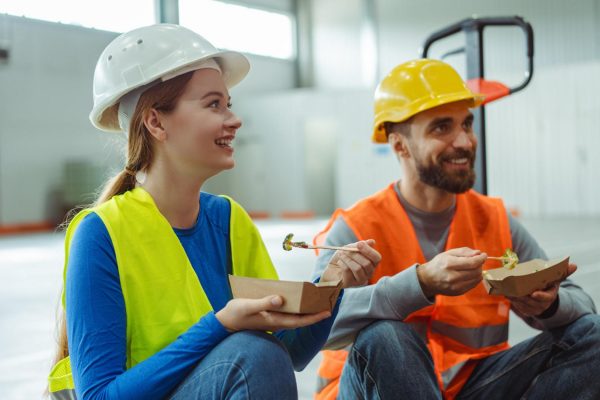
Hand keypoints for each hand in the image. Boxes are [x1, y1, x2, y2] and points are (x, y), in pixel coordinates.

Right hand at [215, 295, 330, 331]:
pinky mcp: (269, 317)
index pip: (299, 321)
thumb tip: (280, 299)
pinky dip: (295, 308)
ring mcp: (273, 321)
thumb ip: (264, 303)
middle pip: (300, 320)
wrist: (224, 323)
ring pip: (294, 317)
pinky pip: (287, 314)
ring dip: (306, 311)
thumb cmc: (236, 314)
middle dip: (314, 314)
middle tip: (327, 304)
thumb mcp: (248, 306)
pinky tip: (297, 300)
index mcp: (274, 321)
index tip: (327, 312)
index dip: (314, 317)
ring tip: (316, 301)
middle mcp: (276, 322)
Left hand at [321, 239, 380, 287]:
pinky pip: (348, 271)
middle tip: (346, 249)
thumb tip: (372, 241)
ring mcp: (360, 279)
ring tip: (341, 255)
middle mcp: (369, 273)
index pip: (377, 258)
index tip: (359, 244)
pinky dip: (342, 263)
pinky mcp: (351, 283)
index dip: (369, 250)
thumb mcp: (350, 249)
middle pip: (367, 263)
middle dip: (355, 254)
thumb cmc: (343, 258)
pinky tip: (339, 262)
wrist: (331, 270)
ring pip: (358, 268)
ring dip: (348, 259)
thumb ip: (360, 245)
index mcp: (371, 263)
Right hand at [417, 247, 486, 296]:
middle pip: (476, 271)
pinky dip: (475, 278)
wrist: (427, 280)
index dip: (481, 258)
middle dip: (480, 264)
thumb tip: (479, 253)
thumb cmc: (438, 264)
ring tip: (473, 267)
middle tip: (477, 261)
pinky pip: (473, 285)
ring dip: (478, 271)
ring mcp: (456, 286)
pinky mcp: (458, 292)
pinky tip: (469, 274)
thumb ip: (464, 252)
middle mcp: (453, 277)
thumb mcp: (448, 253)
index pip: (472, 262)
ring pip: (477, 279)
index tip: (484, 255)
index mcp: (449, 264)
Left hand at [508, 263, 576, 316]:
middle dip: (523, 296)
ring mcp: (534, 309)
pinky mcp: (526, 310)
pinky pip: (518, 307)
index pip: (546, 297)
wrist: (545, 300)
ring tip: (508, 291)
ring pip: (523, 304)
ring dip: (515, 298)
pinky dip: (513, 301)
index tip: (533, 293)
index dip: (540, 296)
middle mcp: (543, 304)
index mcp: (550, 296)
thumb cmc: (549, 286)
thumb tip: (575, 265)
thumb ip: (563, 273)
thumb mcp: (556, 280)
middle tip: (514, 290)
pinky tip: (507, 294)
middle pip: (531, 301)